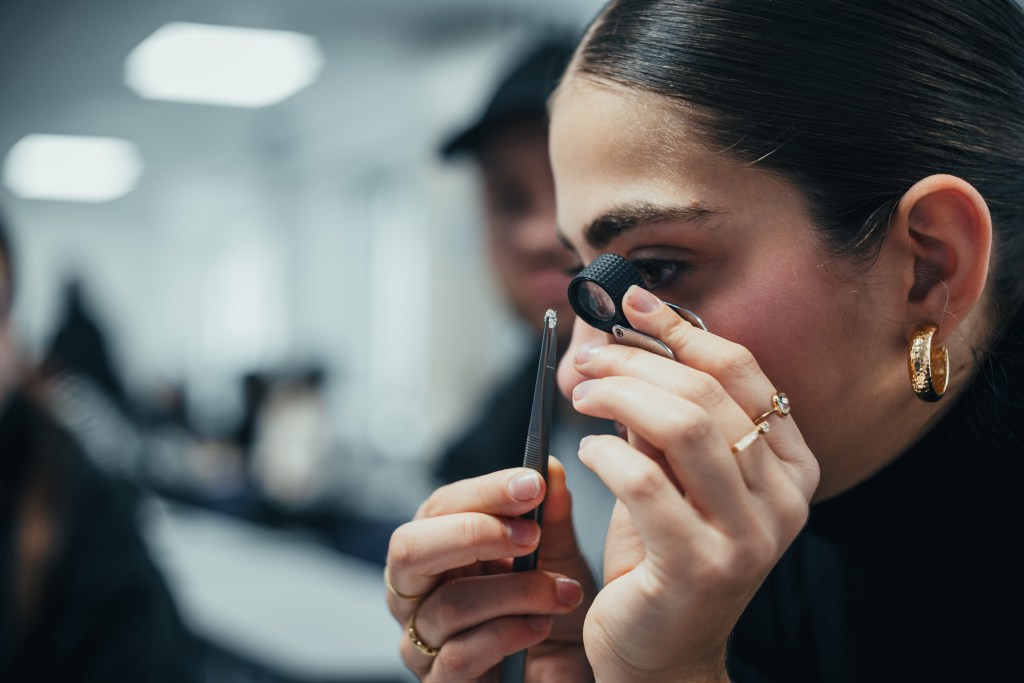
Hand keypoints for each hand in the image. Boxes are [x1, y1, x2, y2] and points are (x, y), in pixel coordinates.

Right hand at [385, 457, 597, 680]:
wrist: (569, 675)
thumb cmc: (553, 615)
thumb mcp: (559, 559)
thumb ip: (551, 516)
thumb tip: (548, 465)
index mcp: (438, 549)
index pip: (440, 507)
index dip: (483, 491)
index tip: (531, 484)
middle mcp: (417, 592)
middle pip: (408, 549)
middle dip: (472, 533)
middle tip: (530, 534)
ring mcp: (420, 642)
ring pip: (448, 605)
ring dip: (516, 593)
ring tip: (562, 593)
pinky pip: (458, 656)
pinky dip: (508, 635)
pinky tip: (541, 627)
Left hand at [570, 285, 819, 682]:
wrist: (662, 652)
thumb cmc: (665, 556)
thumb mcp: (675, 476)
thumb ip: (665, 417)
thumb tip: (628, 340)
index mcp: (793, 468)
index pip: (745, 374)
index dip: (685, 331)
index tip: (634, 304)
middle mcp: (786, 502)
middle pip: (710, 395)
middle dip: (639, 362)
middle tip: (590, 358)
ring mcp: (749, 538)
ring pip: (685, 428)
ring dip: (620, 395)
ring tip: (582, 394)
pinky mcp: (699, 568)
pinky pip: (646, 482)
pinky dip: (607, 452)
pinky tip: (586, 450)